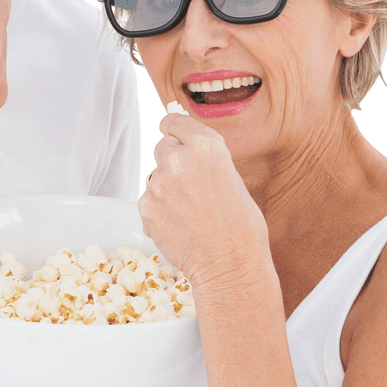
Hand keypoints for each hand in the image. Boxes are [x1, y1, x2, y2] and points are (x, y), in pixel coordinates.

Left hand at [139, 112, 271, 291]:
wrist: (230, 265)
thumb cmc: (240, 228)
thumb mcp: (232, 178)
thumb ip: (205, 160)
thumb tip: (186, 149)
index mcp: (206, 146)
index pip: (176, 121)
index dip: (173, 128)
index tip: (170, 129)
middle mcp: (179, 158)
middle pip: (162, 146)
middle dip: (172, 161)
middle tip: (188, 184)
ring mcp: (159, 183)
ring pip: (155, 176)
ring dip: (166, 188)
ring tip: (189, 212)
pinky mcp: (146, 206)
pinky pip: (148, 200)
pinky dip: (159, 211)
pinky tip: (179, 224)